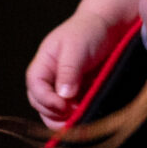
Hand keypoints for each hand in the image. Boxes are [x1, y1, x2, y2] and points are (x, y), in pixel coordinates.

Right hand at [25, 10, 129, 128]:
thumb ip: (69, 71)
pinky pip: (71, 112)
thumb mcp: (77, 47)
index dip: (46, 99)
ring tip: (80, 119)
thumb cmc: (89, 31)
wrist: (111, 27)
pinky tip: (87, 117)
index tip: (63, 105)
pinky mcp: (78, 96)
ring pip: (54, 112)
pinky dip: (77, 117)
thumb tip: (63, 96)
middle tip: (73, 115)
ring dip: (64, 120)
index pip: (35, 87)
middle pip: (41, 104)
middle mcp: (50, 79)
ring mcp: (63, 89)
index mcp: (43, 65)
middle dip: (54, 113)